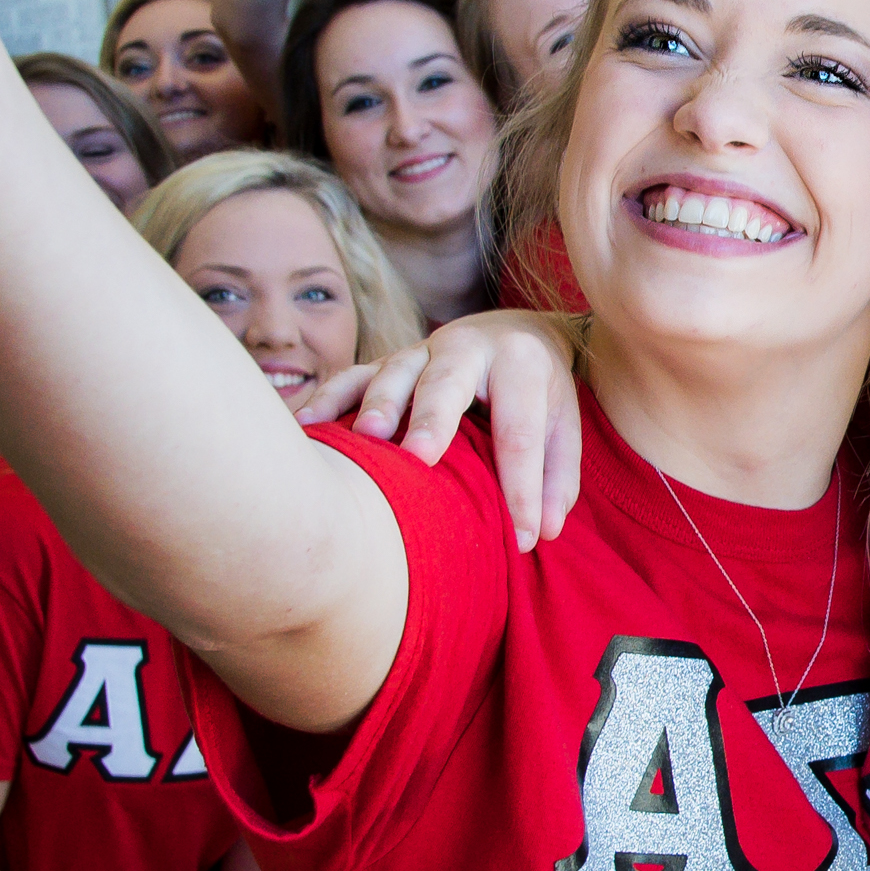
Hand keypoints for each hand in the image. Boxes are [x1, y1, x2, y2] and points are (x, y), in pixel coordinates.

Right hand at [295, 311, 583, 546]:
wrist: (517, 331)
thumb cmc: (540, 392)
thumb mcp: (564, 426)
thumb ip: (558, 477)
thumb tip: (546, 531)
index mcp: (520, 362)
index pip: (521, 432)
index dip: (521, 488)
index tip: (521, 539)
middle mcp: (467, 347)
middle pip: (448, 383)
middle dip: (433, 419)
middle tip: (419, 457)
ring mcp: (421, 351)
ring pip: (394, 372)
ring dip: (377, 405)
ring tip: (363, 441)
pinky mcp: (387, 363)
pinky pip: (352, 376)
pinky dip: (328, 399)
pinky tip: (305, 426)